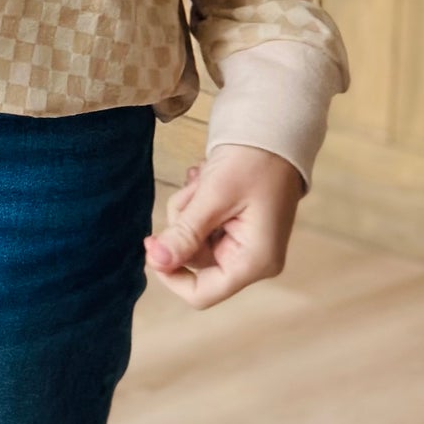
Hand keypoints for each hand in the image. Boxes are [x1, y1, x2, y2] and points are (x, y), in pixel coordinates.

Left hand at [142, 143, 304, 307]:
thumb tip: (156, 262)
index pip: (202, 294)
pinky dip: (196, 202)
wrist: (273, 129)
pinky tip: (207, 178)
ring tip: (203, 177)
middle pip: (194, 261)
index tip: (150, 243)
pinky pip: (202, 225)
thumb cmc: (252, 161)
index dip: (170, 274)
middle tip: (194, 186)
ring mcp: (245, 244)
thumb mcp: (214, 195)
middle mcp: (252, 260)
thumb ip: (185, 232)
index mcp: (254, 262)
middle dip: (183, 222)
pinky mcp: (237, 228)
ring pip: (193, 239)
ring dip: (189, 207)